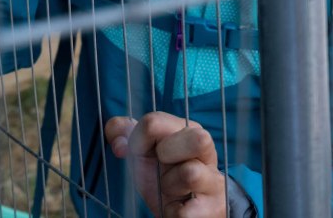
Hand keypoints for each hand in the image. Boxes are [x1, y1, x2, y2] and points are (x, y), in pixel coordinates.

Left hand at [106, 112, 226, 216]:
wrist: (188, 209)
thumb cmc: (162, 174)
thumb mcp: (142, 151)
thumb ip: (122, 133)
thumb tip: (119, 144)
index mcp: (187, 130)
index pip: (154, 122)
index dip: (136, 141)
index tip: (136, 154)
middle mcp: (207, 152)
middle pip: (197, 138)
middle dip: (166, 155)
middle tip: (162, 167)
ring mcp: (213, 182)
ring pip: (190, 173)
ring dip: (169, 186)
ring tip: (170, 189)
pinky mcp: (212, 210)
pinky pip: (184, 212)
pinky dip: (172, 213)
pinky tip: (175, 208)